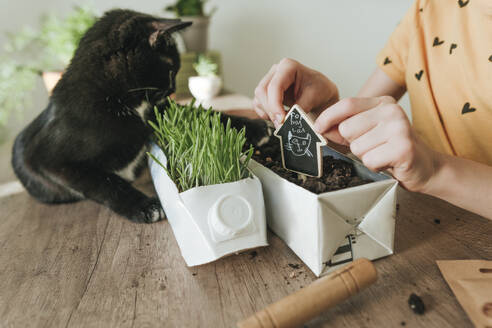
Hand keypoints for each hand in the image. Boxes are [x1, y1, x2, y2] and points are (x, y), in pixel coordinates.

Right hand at [253, 58, 338, 126]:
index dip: (275, 104)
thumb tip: (285, 121)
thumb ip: (298, 109)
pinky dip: (266, 114)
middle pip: (262, 91)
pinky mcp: (266, 93)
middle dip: (271, 110)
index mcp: (288, 66)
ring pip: (259, 98)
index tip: (282, 119)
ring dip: (268, 113)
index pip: (274, 86)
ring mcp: (269, 81)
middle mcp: (275, 71)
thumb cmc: (319, 91)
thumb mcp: (313, 98)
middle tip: (282, 124)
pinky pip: (258, 104)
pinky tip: (278, 117)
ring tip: (283, 121)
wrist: (321, 94)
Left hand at [313, 96, 442, 191]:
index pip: (347, 104)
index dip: (328, 117)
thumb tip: (320, 127)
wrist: (426, 168)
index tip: (317, 127)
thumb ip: (346, 128)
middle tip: (373, 148)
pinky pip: (369, 160)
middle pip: (347, 128)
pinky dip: (375, 167)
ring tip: (382, 155)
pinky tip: (388, 163)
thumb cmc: (393, 150)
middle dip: (353, 144)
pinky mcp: (403, 147)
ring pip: (357, 147)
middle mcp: (392, 111)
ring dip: (366, 157)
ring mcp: (399, 128)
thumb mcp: (367, 134)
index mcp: (382, 103)